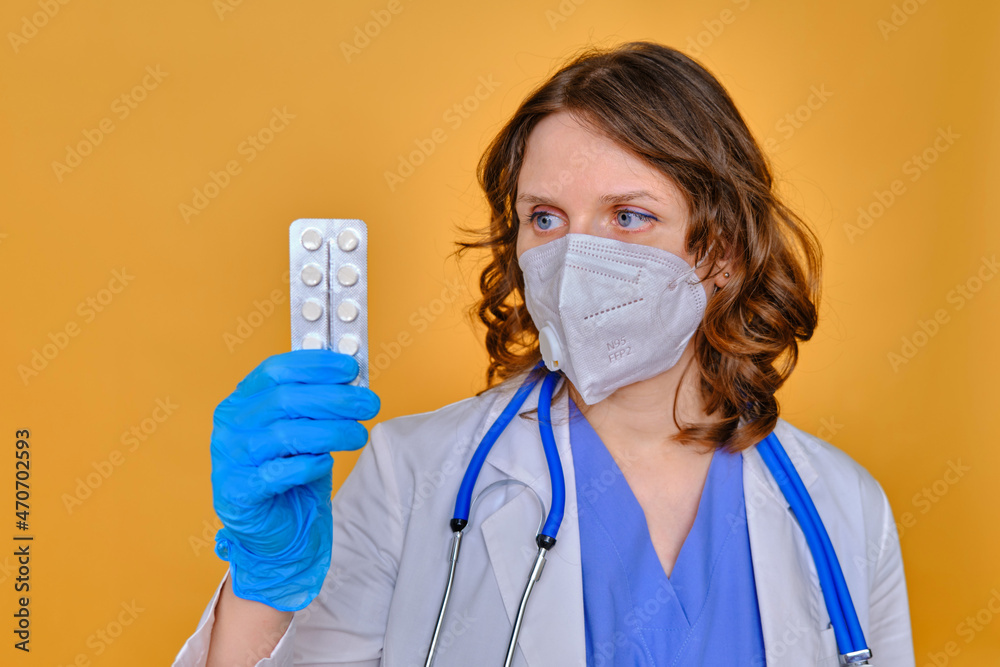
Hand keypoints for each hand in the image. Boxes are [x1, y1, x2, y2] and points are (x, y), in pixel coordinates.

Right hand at [210, 349, 379, 610]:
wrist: (275, 529)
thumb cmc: (289, 471)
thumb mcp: (303, 429)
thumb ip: (316, 403)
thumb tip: (352, 377)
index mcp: (241, 401)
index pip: (275, 370)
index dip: (315, 365)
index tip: (350, 367)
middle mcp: (230, 426)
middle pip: (283, 399)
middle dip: (334, 398)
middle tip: (369, 403)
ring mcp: (229, 459)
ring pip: (284, 435)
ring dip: (331, 432)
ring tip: (359, 435)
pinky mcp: (239, 493)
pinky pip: (278, 473)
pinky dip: (309, 465)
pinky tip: (327, 463)